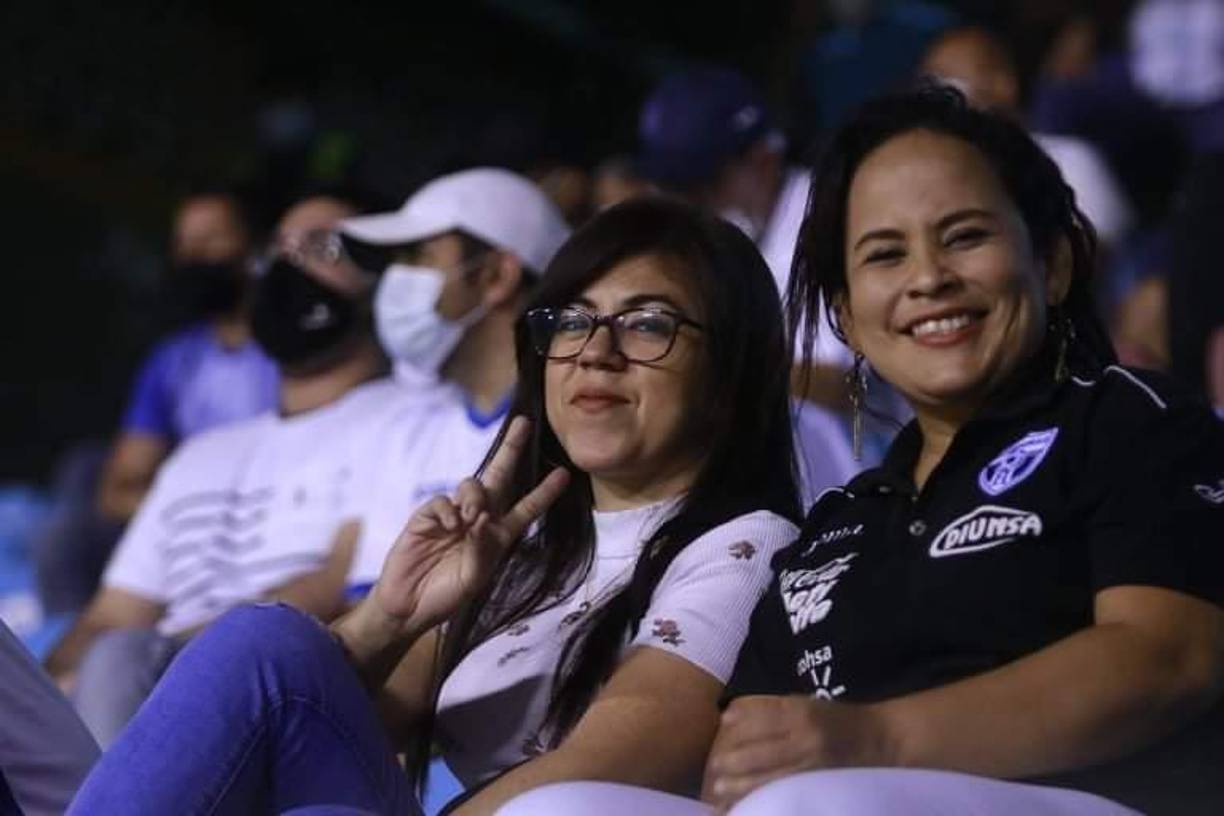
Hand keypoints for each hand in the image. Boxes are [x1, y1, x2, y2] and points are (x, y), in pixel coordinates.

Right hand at [366, 416, 568, 639]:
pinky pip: (442, 501)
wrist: (409, 607)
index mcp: (497, 537)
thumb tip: (482, 517)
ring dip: (476, 496)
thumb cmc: (446, 597)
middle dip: (511, 450)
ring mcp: (452, 516)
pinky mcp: (427, 518)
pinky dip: (448, 510)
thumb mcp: (474, 578)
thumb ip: (483, 548)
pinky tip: (450, 527)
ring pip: (471, 485)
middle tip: (524, 424)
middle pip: (499, 478)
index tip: (564, 474)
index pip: (526, 509)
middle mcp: (478, 521)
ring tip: (471, 518)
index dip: (544, 492)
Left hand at [701, 695, 896, 811]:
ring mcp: (815, 765)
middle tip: (715, 773)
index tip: (720, 733)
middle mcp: (808, 738)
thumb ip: (772, 708)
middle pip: (764, 753)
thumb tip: (730, 716)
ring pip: (773, 779)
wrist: (880, 740)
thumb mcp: (807, 703)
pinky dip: (767, 799)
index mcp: (803, 712)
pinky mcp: (822, 785)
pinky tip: (750, 804)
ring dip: (745, 787)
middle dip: (736, 764)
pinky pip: (788, 793)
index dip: (740, 725)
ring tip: (722, 792)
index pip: (764, 719)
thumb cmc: (837, 720)